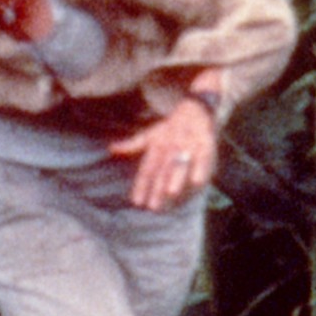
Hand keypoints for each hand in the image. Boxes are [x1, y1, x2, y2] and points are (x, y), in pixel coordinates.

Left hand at [109, 95, 217, 211]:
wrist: (194, 109)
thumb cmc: (169, 127)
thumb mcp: (149, 135)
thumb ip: (131, 145)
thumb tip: (111, 148)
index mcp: (156, 147)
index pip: (147, 169)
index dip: (141, 185)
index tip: (136, 202)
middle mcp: (170, 147)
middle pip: (163, 171)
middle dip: (158, 188)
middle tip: (153, 207)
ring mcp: (187, 145)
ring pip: (180, 164)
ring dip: (176, 178)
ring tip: (171, 193)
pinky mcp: (204, 143)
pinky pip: (202, 157)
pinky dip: (200, 168)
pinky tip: (197, 182)